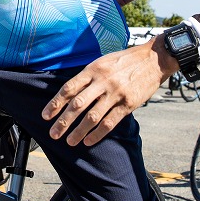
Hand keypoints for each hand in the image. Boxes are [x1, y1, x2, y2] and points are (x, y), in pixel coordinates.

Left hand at [42, 37, 176, 145]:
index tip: (45, 116)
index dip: (55, 103)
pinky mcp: (128, 104)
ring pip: (92, 116)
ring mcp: (116, 93)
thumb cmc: (125, 60)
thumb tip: (70, 93)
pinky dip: (97, 134)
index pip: (69, 88)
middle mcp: (102, 81)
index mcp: (93, 69)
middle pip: (77, 105)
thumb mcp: (103, 61)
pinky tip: (88, 141)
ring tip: (69, 141)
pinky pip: (109, 122)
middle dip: (63, 121)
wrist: (154, 59)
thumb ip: (88, 76)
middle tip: (53, 134)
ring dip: (78, 131)